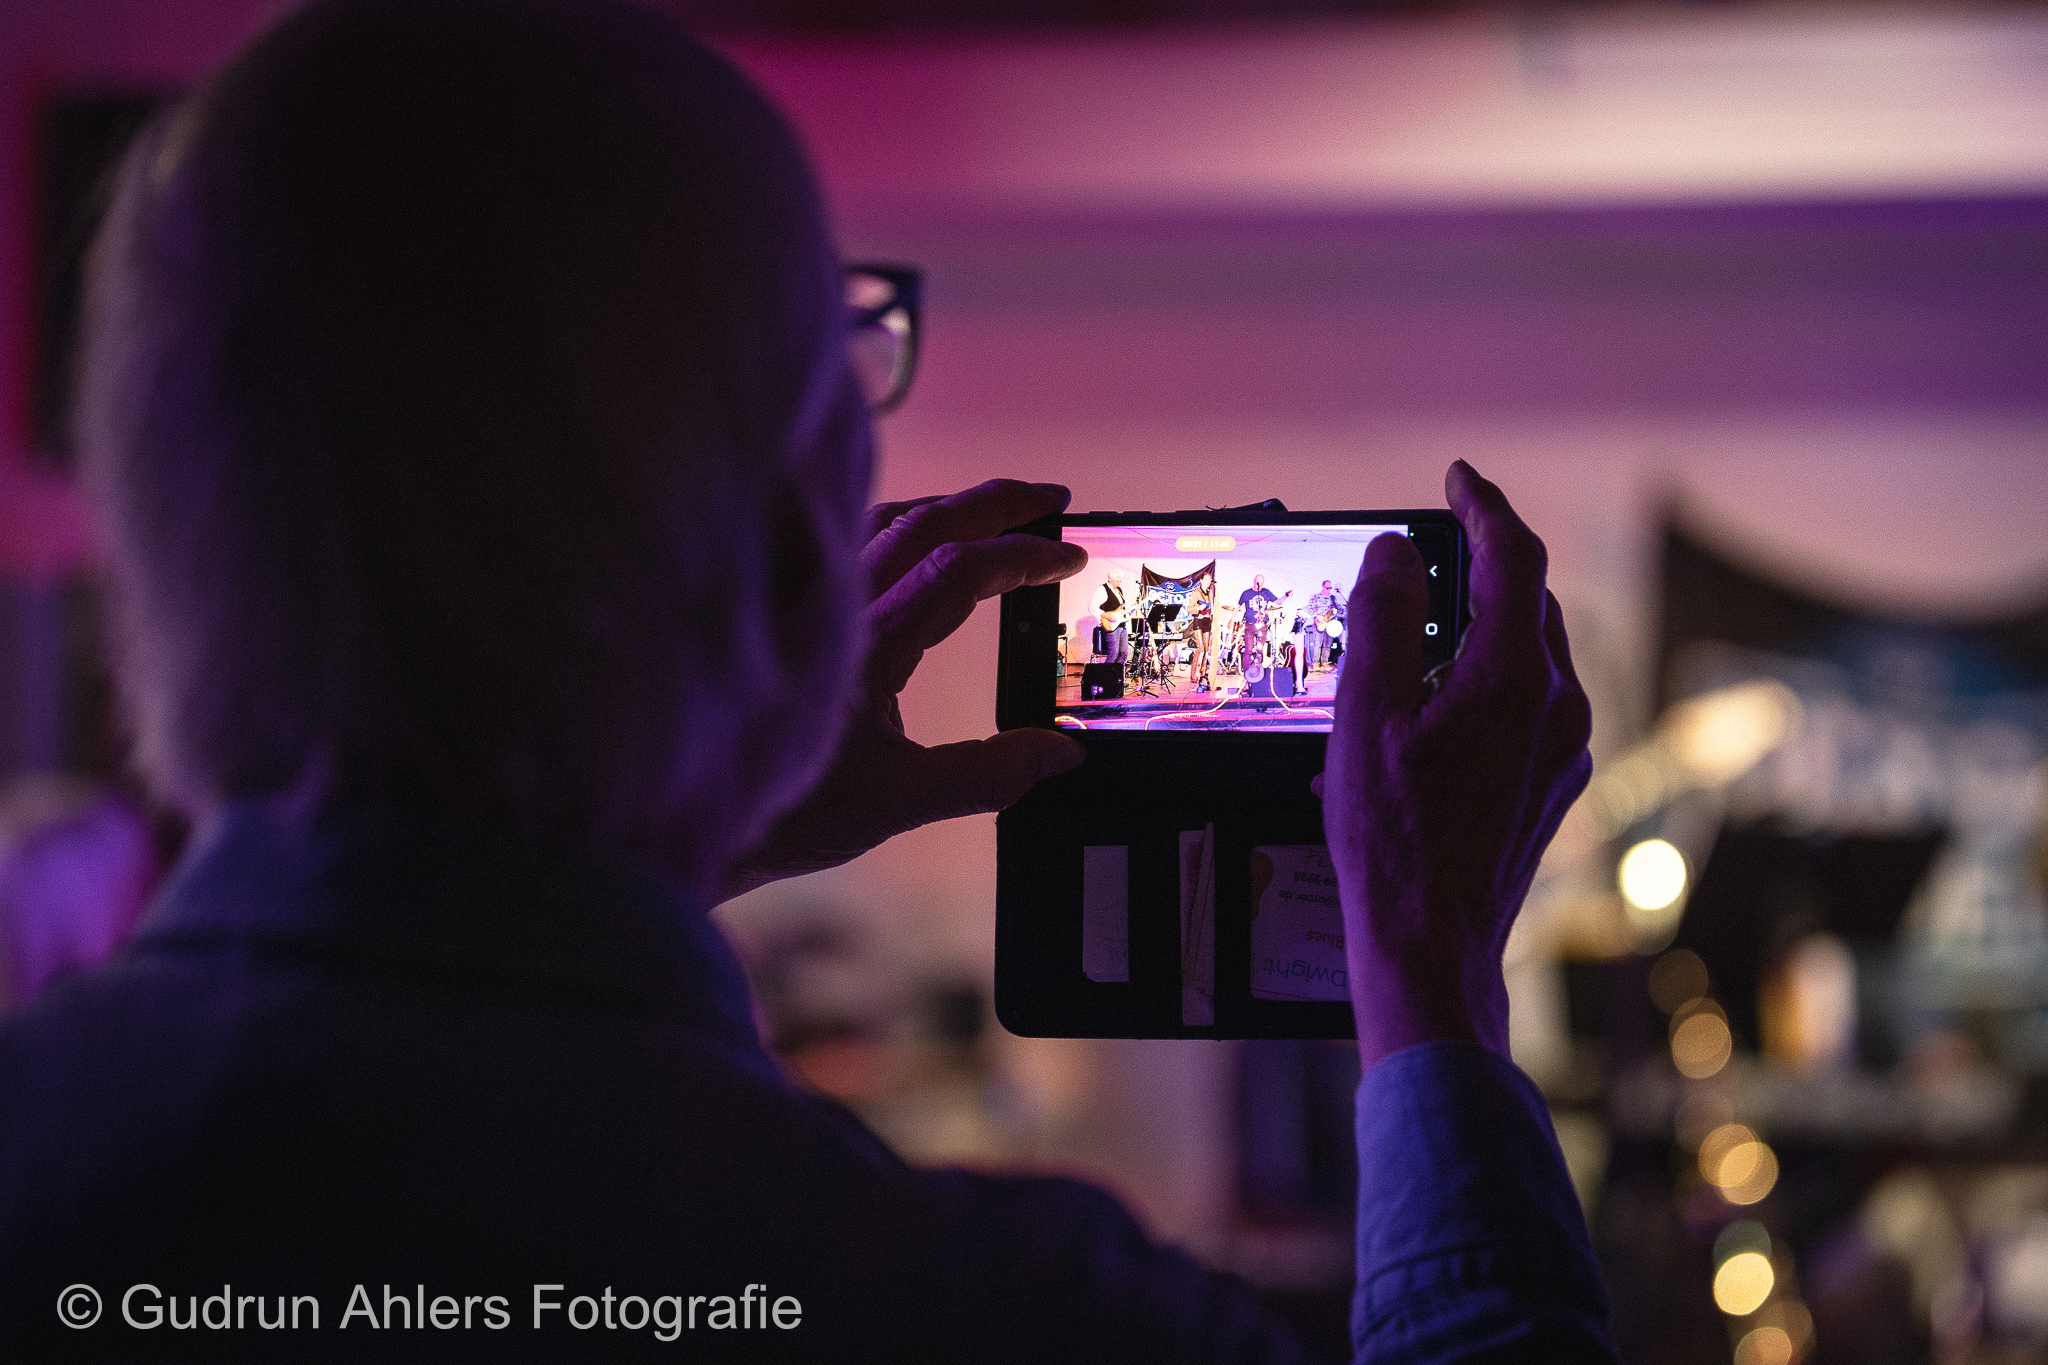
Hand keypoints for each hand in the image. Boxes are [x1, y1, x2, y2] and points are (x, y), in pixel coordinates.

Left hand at [719, 479, 1088, 901]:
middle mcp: (833, 609)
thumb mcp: (897, 802)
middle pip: (923, 522)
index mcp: (868, 647)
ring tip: (994, 512)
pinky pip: (846, 543)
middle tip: (1050, 500)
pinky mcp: (785, 613)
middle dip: (995, 503)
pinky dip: (894, 523)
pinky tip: (911, 536)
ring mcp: (805, 604)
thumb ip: (987, 776)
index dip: (1021, 556)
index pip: (958, 570)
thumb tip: (1060, 755)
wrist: (692, 814)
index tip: (1067, 556)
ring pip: (881, 521)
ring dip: (944, 506)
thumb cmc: (783, 813)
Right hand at [1323, 462, 1591, 1070]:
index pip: (1513, 556)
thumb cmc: (1392, 837)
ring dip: (1484, 628)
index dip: (1482, 506)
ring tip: (1420, 635)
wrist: (1431, 944)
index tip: (1456, 479)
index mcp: (1515, 676)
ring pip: (1533, 657)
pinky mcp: (1555, 788)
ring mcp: (1564, 751)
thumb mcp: (1364, 714)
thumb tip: (1394, 552)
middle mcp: (1557, 706)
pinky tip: (1436, 711)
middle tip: (1428, 551)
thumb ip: (1381, 618)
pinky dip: (1488, 682)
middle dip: (1482, 567)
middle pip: (1529, 603)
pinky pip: (1530, 707)